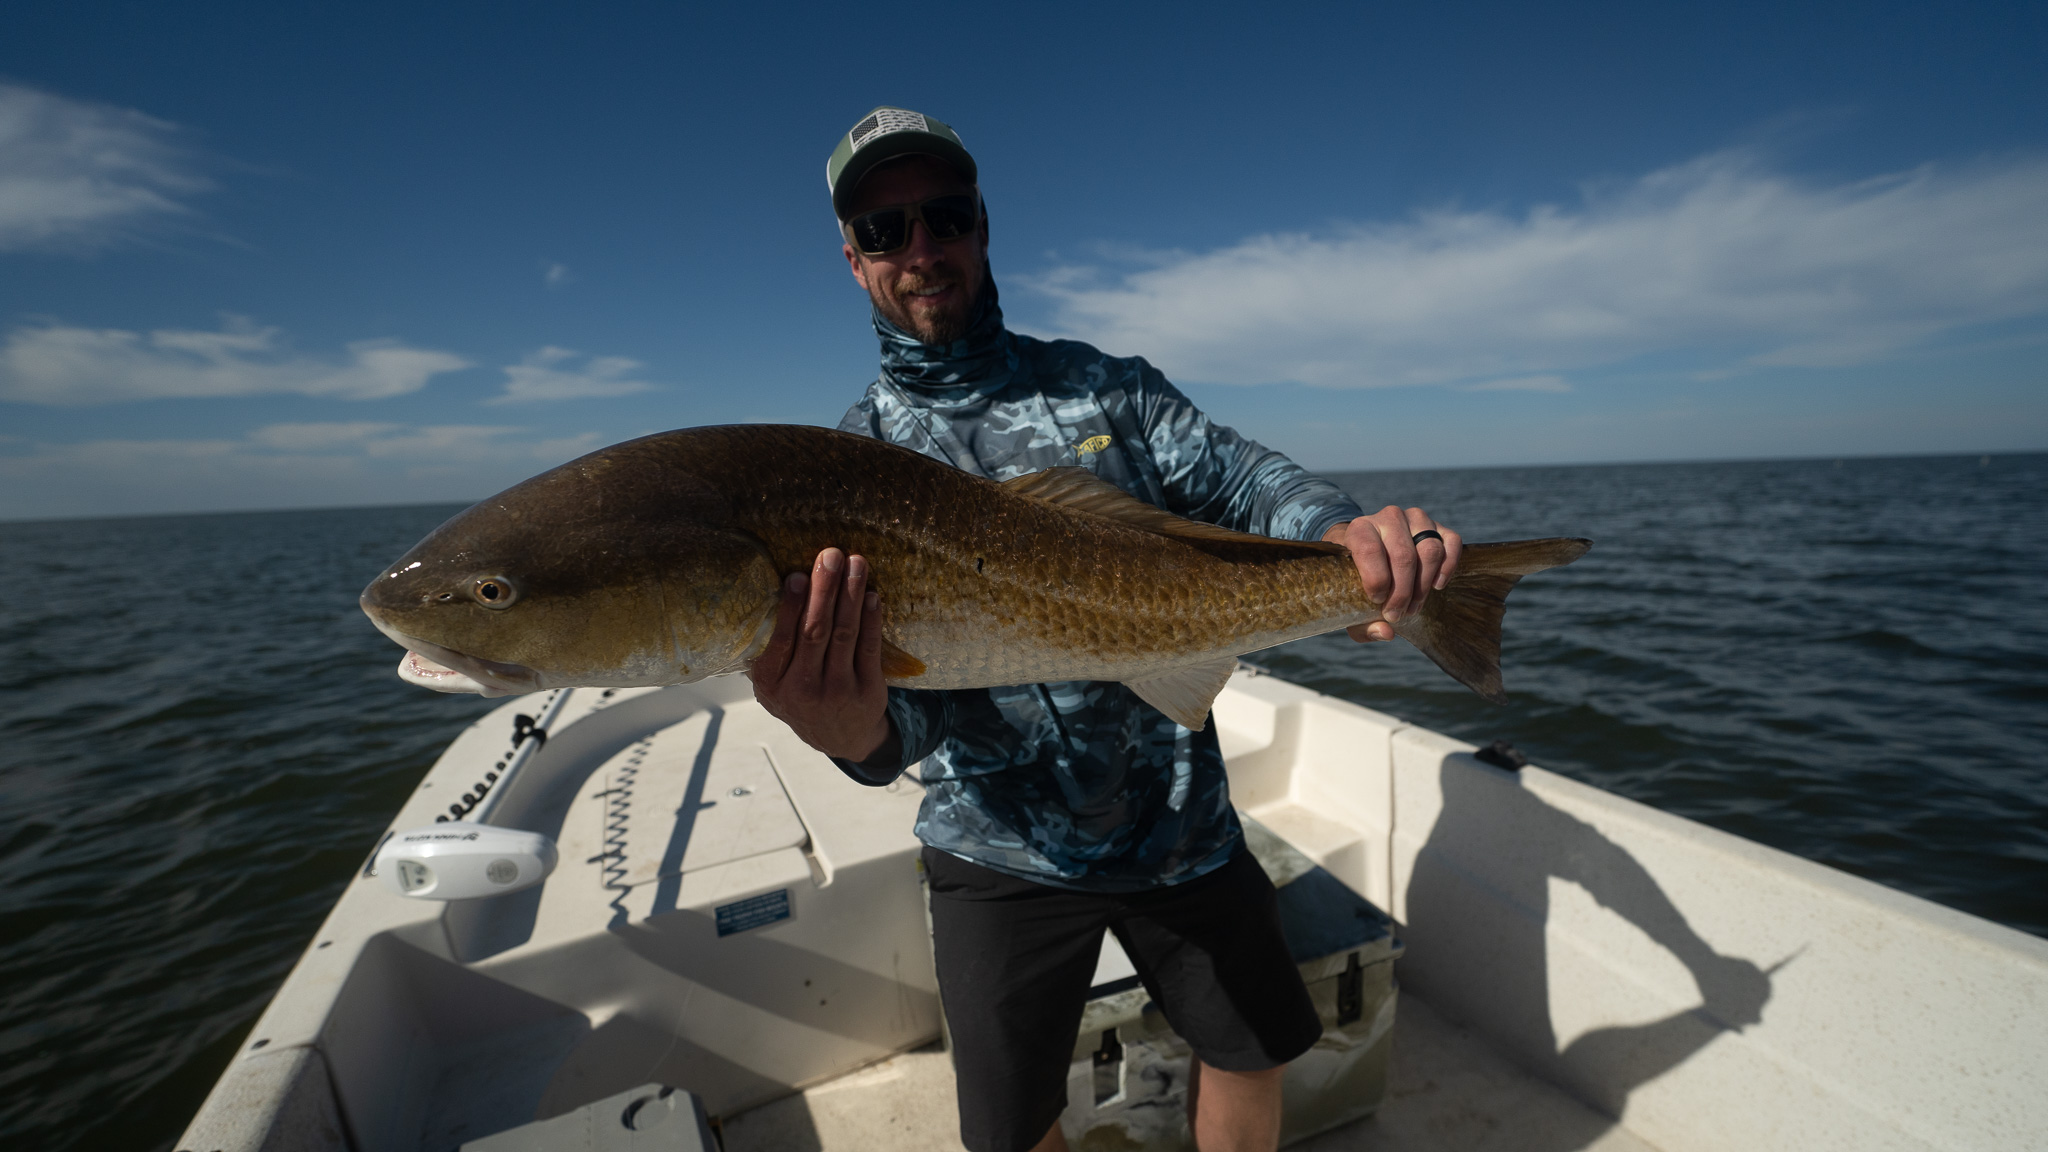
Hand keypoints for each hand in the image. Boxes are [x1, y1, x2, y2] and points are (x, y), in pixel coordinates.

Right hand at [747, 547, 891, 760]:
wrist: (839, 737)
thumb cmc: (801, 695)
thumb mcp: (775, 682)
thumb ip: (772, 648)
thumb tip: (775, 588)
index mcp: (771, 683)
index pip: (780, 640)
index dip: (789, 607)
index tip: (796, 574)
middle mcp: (802, 689)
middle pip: (815, 631)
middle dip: (824, 589)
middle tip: (831, 555)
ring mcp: (837, 691)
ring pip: (844, 634)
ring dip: (851, 594)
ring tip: (857, 564)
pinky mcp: (867, 691)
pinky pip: (870, 647)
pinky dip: (871, 619)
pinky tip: (871, 596)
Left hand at [1323, 507, 1463, 642]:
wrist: (1373, 555)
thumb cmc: (1359, 580)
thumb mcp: (1351, 602)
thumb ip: (1362, 624)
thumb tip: (1387, 633)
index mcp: (1359, 529)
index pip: (1370, 549)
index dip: (1376, 580)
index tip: (1377, 601)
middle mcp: (1388, 518)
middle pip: (1404, 555)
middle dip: (1403, 592)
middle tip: (1398, 614)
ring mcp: (1416, 519)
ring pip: (1429, 550)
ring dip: (1423, 585)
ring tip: (1414, 606)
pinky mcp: (1438, 527)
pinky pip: (1452, 542)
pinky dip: (1448, 566)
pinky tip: (1437, 585)